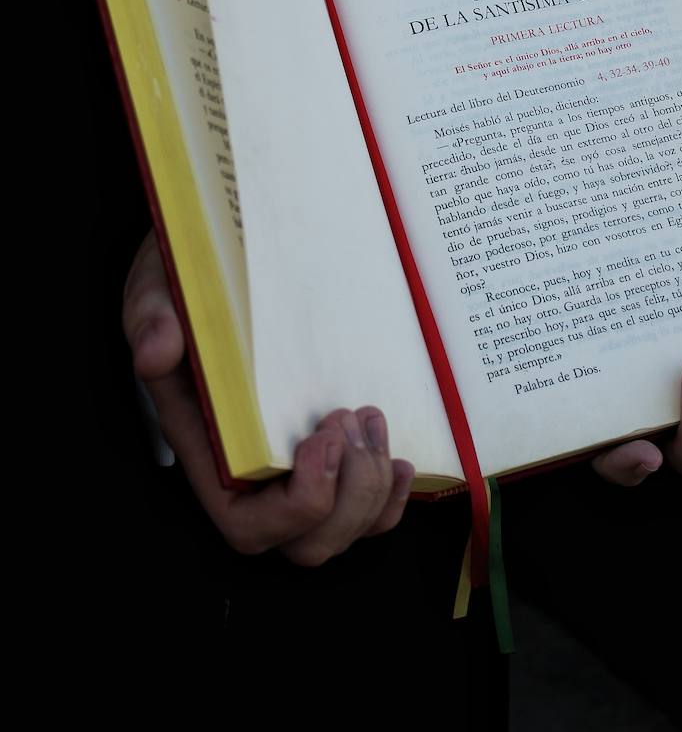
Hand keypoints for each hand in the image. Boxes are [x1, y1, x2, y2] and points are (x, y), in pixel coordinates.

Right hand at [123, 230, 414, 564]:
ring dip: (372, 486)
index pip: (249, 526)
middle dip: (348, 495)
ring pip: (343, 531)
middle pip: (307, 543)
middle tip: (350, 418)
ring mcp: (293, 472)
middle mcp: (252, 478)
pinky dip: (391, 498)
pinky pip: (367, 513)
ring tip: (369, 417)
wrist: (215, 266)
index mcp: (210, 453)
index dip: (299, 505)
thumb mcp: (157, 294)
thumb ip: (153, 320)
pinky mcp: (329, 456)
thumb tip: (157, 348)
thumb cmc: (184, 291)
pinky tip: (399, 458)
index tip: (322, 437)